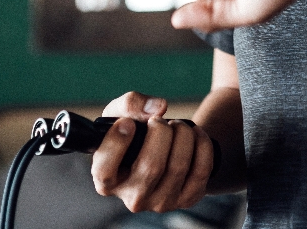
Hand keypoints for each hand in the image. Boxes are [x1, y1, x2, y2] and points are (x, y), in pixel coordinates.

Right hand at [91, 91, 214, 212]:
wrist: (162, 151)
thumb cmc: (134, 133)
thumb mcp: (120, 114)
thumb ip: (129, 104)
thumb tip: (158, 108)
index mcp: (108, 182)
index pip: (104, 172)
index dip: (116, 144)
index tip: (127, 123)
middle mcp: (133, 198)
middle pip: (151, 167)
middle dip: (160, 132)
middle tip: (159, 121)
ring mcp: (161, 202)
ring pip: (178, 167)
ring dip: (182, 135)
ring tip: (176, 126)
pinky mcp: (187, 199)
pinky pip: (201, 171)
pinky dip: (202, 144)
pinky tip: (194, 133)